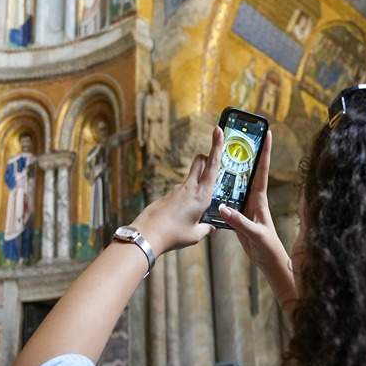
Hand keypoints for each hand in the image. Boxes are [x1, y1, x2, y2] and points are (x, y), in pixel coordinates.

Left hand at [132, 126, 223, 255]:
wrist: (147, 234)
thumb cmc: (173, 234)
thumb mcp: (196, 234)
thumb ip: (206, 228)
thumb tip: (211, 227)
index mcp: (201, 195)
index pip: (212, 165)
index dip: (217, 146)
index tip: (218, 130)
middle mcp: (189, 188)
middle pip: (200, 161)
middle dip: (208, 157)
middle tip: (214, 163)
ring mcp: (177, 190)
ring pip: (192, 177)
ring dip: (198, 183)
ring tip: (199, 208)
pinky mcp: (168, 195)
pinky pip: (182, 191)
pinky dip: (187, 197)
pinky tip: (183, 216)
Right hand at [218, 131, 297, 309]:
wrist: (269, 261)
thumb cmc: (268, 247)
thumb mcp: (254, 234)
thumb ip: (239, 221)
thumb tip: (223, 208)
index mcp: (260, 200)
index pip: (262, 171)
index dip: (265, 152)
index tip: (267, 133)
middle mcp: (253, 199)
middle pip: (249, 171)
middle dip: (247, 153)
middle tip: (240, 135)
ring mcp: (245, 206)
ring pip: (237, 183)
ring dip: (231, 170)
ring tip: (223, 153)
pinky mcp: (238, 215)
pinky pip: (229, 198)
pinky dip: (221, 190)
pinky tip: (212, 185)